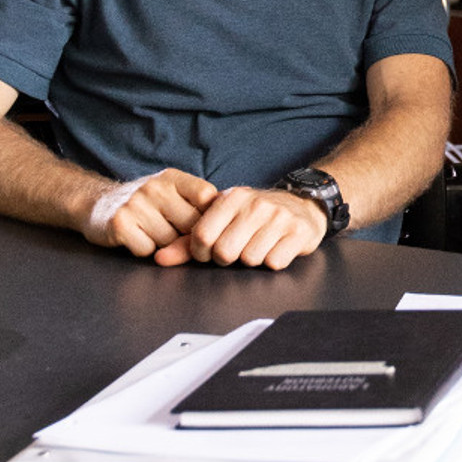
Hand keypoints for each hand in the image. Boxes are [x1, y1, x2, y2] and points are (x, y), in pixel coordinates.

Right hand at [85, 167, 216, 260]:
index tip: (203, 225)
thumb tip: (228, 223)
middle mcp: (154, 187)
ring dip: (165, 245)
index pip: (207, 196)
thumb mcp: (169, 192)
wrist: (96, 204)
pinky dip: (145, 250)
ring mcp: (136, 204)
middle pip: (191, 224)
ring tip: (152, 233)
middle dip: (187, 236)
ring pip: (170, 241)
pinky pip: (148, 250)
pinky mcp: (120, 224)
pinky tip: (137, 239)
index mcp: (172, 177)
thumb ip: (195, 202)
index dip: (209, 216)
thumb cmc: (144, 204)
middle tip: (175, 234)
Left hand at [184, 185, 330, 269]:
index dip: (202, 253)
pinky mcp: (299, 232)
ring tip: (259, 245)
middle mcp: (255, 204)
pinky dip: (273, 261)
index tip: (211, 251)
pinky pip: (274, 263)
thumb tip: (159, 258)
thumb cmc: (254, 217)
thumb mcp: (222, 220)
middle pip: (225, 252)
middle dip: (228, 258)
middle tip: (238, 248)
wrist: (301, 205)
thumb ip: (189, 241)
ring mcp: (279, 217)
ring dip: (252, 260)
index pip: (201, 236)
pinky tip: (276, 247)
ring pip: (250, 260)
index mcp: (230, 198)